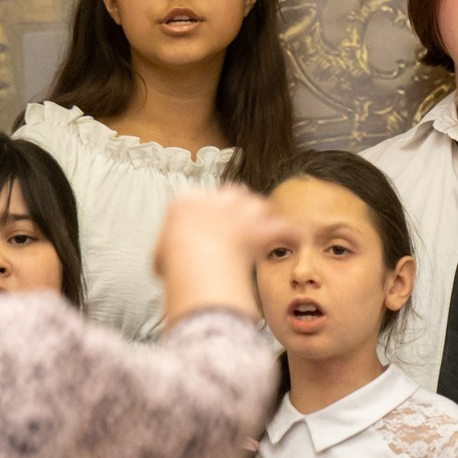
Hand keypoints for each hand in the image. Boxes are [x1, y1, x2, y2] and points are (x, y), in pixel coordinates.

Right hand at [151, 186, 291, 328]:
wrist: (195, 256)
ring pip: (260, 204)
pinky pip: (284, 227)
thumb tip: (167, 264)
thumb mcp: (161, 254)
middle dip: (239, 204)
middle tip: (241, 220)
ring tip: (267, 224)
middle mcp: (218, 199)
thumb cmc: (175, 260)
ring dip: (264, 215)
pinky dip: (290, 233)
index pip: (198, 197)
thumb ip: (168, 251)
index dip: (206, 211)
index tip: (208, 222)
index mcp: (189, 199)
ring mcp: (243, 211)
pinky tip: (295, 239)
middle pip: (234, 193)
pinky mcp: (263, 227)